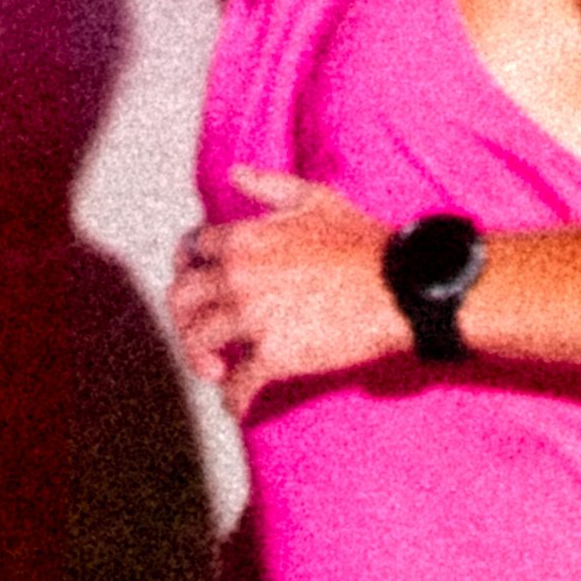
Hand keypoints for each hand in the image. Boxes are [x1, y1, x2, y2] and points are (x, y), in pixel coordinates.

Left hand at [168, 172, 417, 415]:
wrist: (399, 286)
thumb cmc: (362, 242)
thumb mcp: (314, 199)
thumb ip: (268, 185)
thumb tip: (235, 173)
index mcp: (243, 238)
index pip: (189, 250)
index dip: (185, 269)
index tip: (193, 287)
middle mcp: (237, 276)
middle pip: (181, 299)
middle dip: (182, 320)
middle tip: (198, 336)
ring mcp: (252, 317)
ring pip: (199, 341)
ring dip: (200, 360)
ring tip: (216, 372)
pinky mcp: (273, 355)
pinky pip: (237, 384)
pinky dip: (232, 400)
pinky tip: (236, 407)